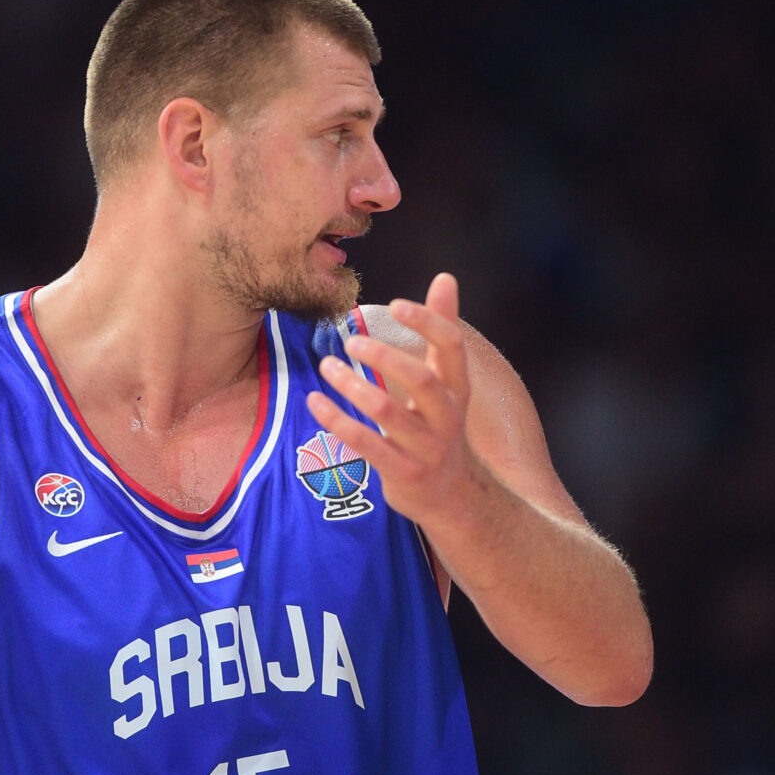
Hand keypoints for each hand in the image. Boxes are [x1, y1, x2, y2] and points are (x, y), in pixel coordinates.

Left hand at [307, 273, 487, 522]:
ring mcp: (427, 448)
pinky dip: (338, 421)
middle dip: (384, 357)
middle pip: (422, 380)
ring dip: (353, 387)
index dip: (427, 323)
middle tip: (350, 341)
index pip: (452, 347)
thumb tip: (445, 278)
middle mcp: (448, 417)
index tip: (395, 304)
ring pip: (387, 413)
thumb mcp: (448, 381)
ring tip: (327, 367)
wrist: (451, 495)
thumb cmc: (440, 425)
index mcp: (458, 388)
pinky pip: (366, 445)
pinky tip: (315, 402)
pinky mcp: (402, 473)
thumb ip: (443, 330)